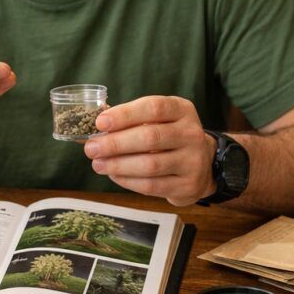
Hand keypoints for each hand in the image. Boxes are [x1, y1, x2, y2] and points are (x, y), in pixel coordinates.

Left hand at [83, 96, 216, 205]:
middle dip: (115, 143)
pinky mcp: (187, 185)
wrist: (201, 165)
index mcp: (182, 110)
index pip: (154, 108)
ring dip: (118, 165)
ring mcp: (193, 161)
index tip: (101, 122)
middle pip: (150, 137)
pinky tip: (114, 175)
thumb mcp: (160, 120)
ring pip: (150, 164)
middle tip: (91, 148)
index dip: (125, 114)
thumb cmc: (170, 137)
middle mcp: (191, 133)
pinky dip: (128, 181)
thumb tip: (98, 124)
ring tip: (98, 164)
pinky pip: (152, 185)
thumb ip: (132, 119)